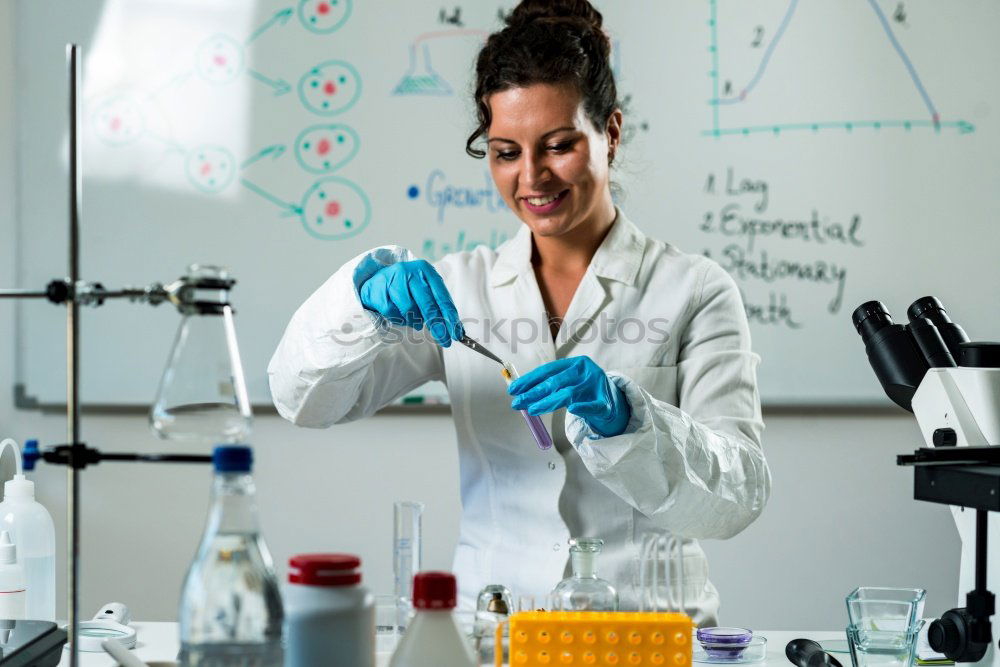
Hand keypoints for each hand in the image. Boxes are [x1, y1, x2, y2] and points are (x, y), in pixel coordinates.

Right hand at [359, 260, 463, 346]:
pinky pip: (395, 314)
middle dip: (438, 326)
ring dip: (415, 321)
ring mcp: (393, 281)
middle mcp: (410, 273)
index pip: (442, 296)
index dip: (450, 316)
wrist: (377, 280)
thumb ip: (437, 302)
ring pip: (411, 311)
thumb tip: (454, 327)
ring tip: (415, 320)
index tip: (456, 332)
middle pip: (428, 305)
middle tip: (445, 341)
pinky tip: (399, 314)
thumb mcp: (423, 287)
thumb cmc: (406, 286)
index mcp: (425, 270)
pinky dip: (400, 319)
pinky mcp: (380, 293)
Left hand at [507, 356, 630, 436]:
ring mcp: (596, 386)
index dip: (529, 380)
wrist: (615, 400)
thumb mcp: (569, 381)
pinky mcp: (605, 403)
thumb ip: (549, 385)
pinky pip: (591, 406)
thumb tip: (520, 393)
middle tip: (517, 403)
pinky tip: (573, 409)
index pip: (548, 370)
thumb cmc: (585, 391)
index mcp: (575, 363)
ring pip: (568, 394)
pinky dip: (582, 407)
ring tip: (532, 410)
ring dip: (548, 402)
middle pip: (555, 382)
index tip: (514, 389)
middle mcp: (585, 372)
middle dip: (533, 393)